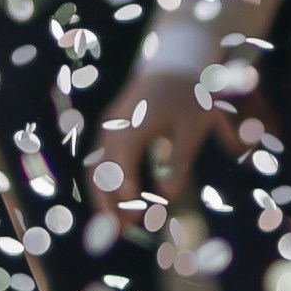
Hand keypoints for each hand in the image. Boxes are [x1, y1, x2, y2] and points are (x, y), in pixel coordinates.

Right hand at [94, 65, 251, 230]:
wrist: (178, 58)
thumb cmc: (190, 93)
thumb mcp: (193, 126)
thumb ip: (180, 161)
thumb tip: (168, 195)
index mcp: (131, 127)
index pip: (120, 170)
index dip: (126, 197)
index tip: (136, 221)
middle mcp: (113, 128)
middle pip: (100, 174)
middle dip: (108, 205)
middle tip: (121, 233)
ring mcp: (110, 126)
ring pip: (97, 168)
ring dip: (106, 197)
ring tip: (119, 224)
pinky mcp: (114, 127)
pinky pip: (102, 160)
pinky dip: (108, 183)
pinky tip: (122, 200)